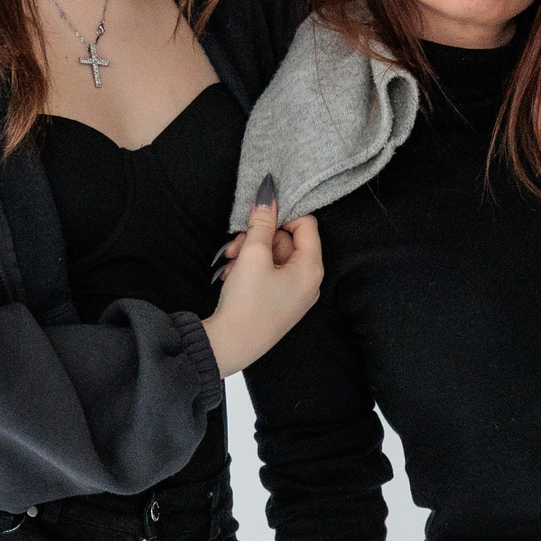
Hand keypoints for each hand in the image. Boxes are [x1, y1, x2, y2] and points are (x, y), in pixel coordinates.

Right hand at [204, 184, 320, 374]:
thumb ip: (262, 222)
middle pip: (288, 241)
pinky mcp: (279, 303)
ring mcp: (294, 294)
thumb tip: (268, 194)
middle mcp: (309, 282)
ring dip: (249, 252)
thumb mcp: (253, 254)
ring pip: (274, 257)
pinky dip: (250, 269)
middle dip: (259, 237)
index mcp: (312, 268)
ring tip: (228, 260)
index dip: (283, 214)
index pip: (307, 224)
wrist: (231, 345)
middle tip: (235, 244)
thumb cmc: (247, 301)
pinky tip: (230, 274)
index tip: (258, 216)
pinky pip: (269, 274)